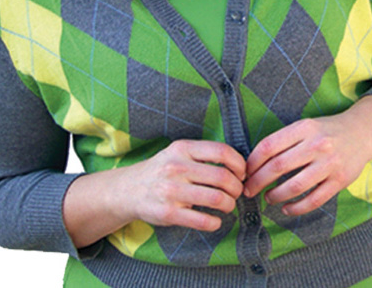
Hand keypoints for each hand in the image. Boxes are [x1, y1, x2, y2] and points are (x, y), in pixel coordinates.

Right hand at [113, 139, 245, 231]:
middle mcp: (177, 167)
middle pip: (223, 177)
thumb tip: (239, 165)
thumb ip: (203, 155)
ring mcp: (172, 191)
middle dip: (237, 188)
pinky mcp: (168, 213)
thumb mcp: (179, 152)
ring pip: (216, 199)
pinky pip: (203, 221)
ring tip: (227, 205)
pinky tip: (215, 220)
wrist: (130, 189)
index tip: (242, 172)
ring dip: (229, 205)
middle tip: (237, 192)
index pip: (221, 151)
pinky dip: (215, 222)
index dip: (239, 163)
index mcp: (183, 148)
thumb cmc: (163, 169)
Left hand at [243, 97, 371, 215]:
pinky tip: (286, 208)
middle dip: (258, 181)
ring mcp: (329, 164)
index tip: (244, 172)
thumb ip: (285, 140)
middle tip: (248, 190)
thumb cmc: (326, 130)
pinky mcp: (340, 181)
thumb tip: (255, 162)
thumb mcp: (306, 126)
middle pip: (278, 166)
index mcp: (303, 128)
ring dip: (276, 195)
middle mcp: (316, 144)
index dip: (253, 162)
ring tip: (268, 198)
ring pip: (295, 185)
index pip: (269, 146)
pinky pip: (314, 200)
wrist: (362, 131)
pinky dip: (297, 207)